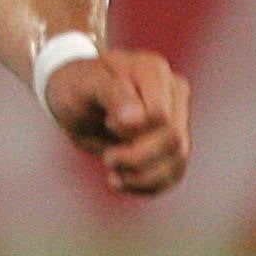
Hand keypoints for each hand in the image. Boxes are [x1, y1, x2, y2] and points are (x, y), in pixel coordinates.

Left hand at [46, 45, 190, 197]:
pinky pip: (174, 173)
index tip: (108, 122)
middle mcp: (173, 91)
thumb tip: (135, 119)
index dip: (133, 129)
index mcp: (153, 70)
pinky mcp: (174, 144)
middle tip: (107, 158)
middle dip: (137, 157)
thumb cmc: (77, 86)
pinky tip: (122, 181)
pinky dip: (148, 185)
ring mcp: (178, 118)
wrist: (76, 100)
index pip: (159, 115)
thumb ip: (112, 94)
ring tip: (113, 175)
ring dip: (143, 176)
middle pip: (173, 138)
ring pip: (178, 158)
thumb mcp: (84, 85)